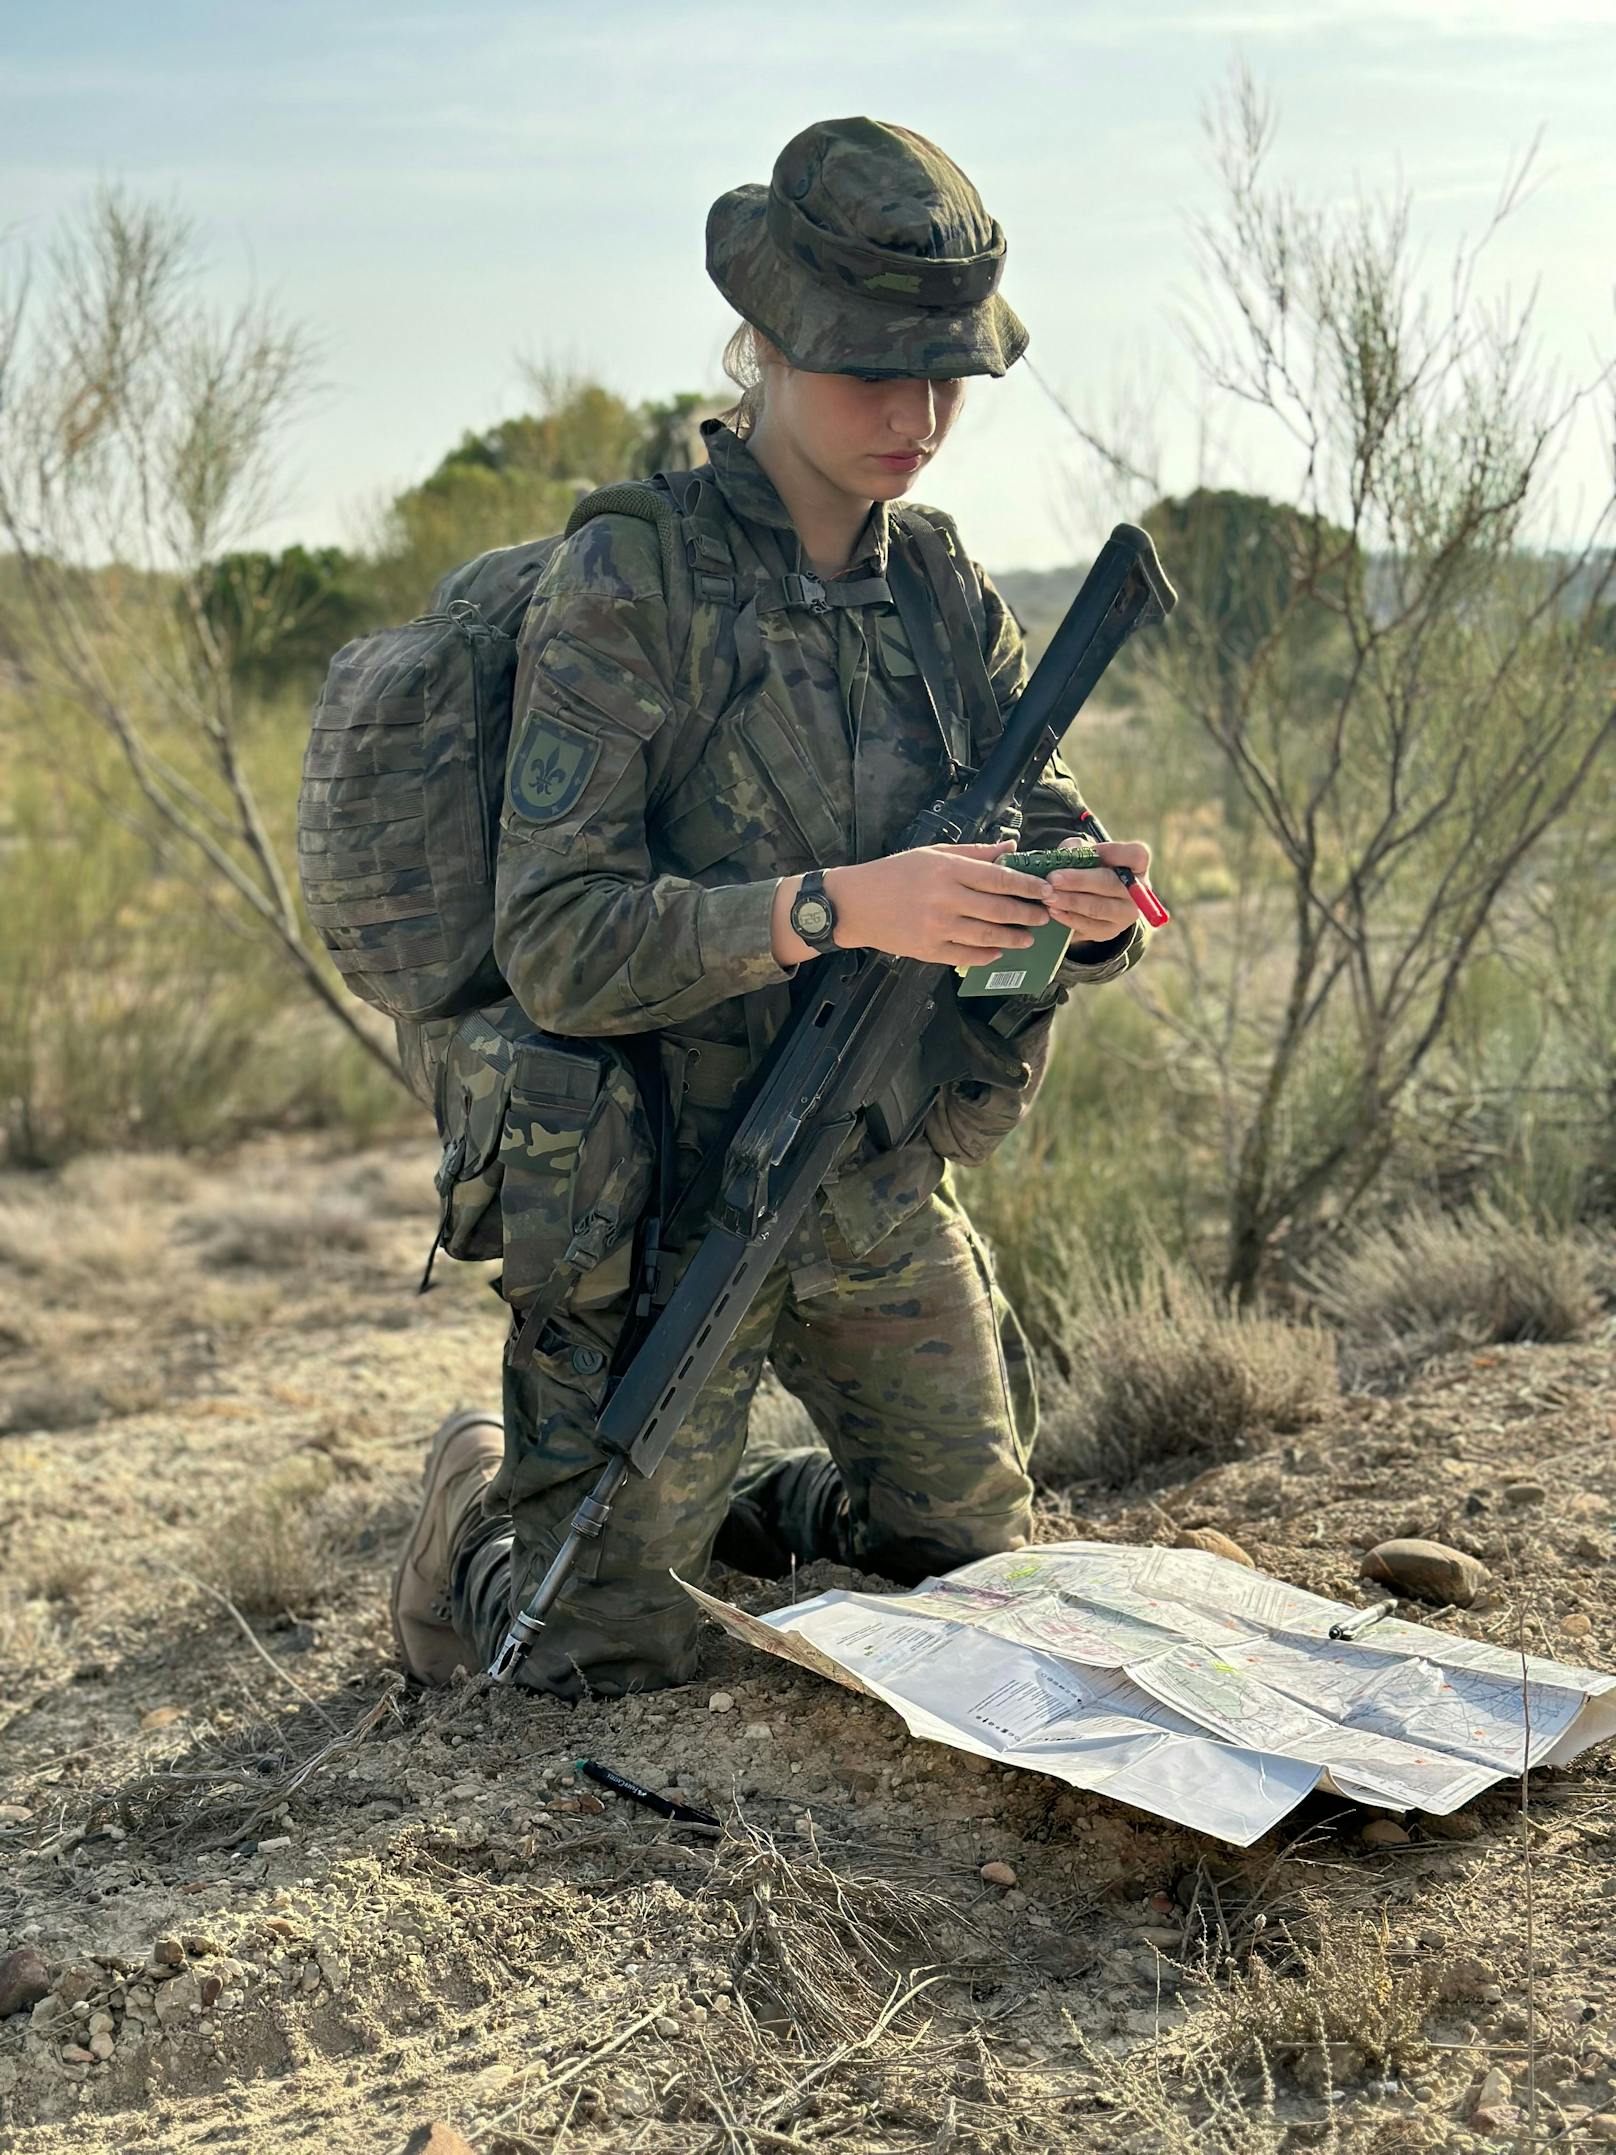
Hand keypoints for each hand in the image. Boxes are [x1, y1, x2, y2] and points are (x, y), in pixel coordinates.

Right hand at [816, 841, 1054, 966]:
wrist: (854, 904)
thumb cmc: (893, 874)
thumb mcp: (933, 853)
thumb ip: (974, 853)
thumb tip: (1010, 847)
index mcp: (947, 870)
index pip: (999, 878)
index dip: (1027, 885)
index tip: (1045, 890)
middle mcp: (944, 899)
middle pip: (998, 909)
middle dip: (1027, 914)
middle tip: (1044, 917)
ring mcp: (936, 927)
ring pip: (987, 936)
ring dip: (1013, 938)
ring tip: (1027, 938)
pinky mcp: (927, 950)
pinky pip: (965, 955)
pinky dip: (986, 955)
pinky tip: (998, 951)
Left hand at [1040, 835, 1151, 942]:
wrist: (1090, 897)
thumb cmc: (1089, 867)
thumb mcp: (1085, 852)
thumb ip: (1078, 848)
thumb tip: (1067, 855)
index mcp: (1136, 865)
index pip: (1137, 856)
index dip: (1114, 852)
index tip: (1091, 851)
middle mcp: (1137, 891)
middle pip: (1110, 884)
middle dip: (1079, 881)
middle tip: (1053, 879)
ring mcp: (1125, 914)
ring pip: (1098, 908)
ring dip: (1071, 902)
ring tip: (1049, 896)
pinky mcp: (1109, 931)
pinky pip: (1089, 926)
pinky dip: (1069, 918)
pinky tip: (1053, 911)